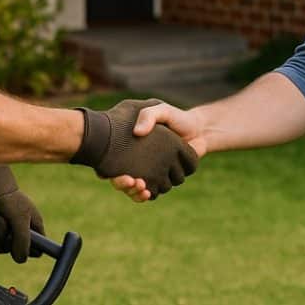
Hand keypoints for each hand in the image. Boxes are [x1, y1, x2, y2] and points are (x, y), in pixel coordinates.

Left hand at [0, 165, 44, 262]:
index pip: (37, 251)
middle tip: (8, 226)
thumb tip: (20, 259)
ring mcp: (6, 236)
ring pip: (1, 249)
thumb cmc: (11, 201)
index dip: (30, 251)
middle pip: (16, 253)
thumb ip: (23, 239)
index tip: (22, 245)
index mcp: (34, 230)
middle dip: (9, 240)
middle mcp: (21, 235)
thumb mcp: (21, 218)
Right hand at [70, 99, 198, 197]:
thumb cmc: (176, 118)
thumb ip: (149, 115)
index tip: (107, 171)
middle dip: (122, 183)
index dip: (105, 166)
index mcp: (130, 144)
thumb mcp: (161, 110)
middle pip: (120, 178)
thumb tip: (137, 132)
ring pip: (133, 188)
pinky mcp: (161, 180)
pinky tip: (148, 193)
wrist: (198, 130)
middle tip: (129, 181)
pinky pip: (150, 192)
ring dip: (134, 191)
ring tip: (141, 187)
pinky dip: (146, 195)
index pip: (110, 158)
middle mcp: (135, 160)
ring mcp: (148, 172)